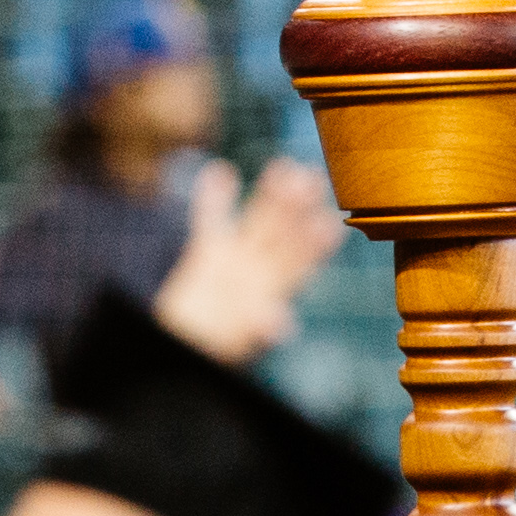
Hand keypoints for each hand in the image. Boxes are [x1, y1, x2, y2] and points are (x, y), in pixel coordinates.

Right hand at [146, 158, 345, 364]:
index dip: (314, 246)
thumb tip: (283, 324)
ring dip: (268, 196)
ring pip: (255, 222)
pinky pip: (210, 221)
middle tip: (313, 180)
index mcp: (270, 294)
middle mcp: (258, 273)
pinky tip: (219, 172)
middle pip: (281, 236)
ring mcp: (234, 260)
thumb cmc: (212, 348)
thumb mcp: (238, 342)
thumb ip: (259, 327)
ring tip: (283, 167)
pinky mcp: (207, 255)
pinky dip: (214, 198)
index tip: (330, 225)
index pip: (297, 266)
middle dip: (296, 210)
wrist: (185, 345)